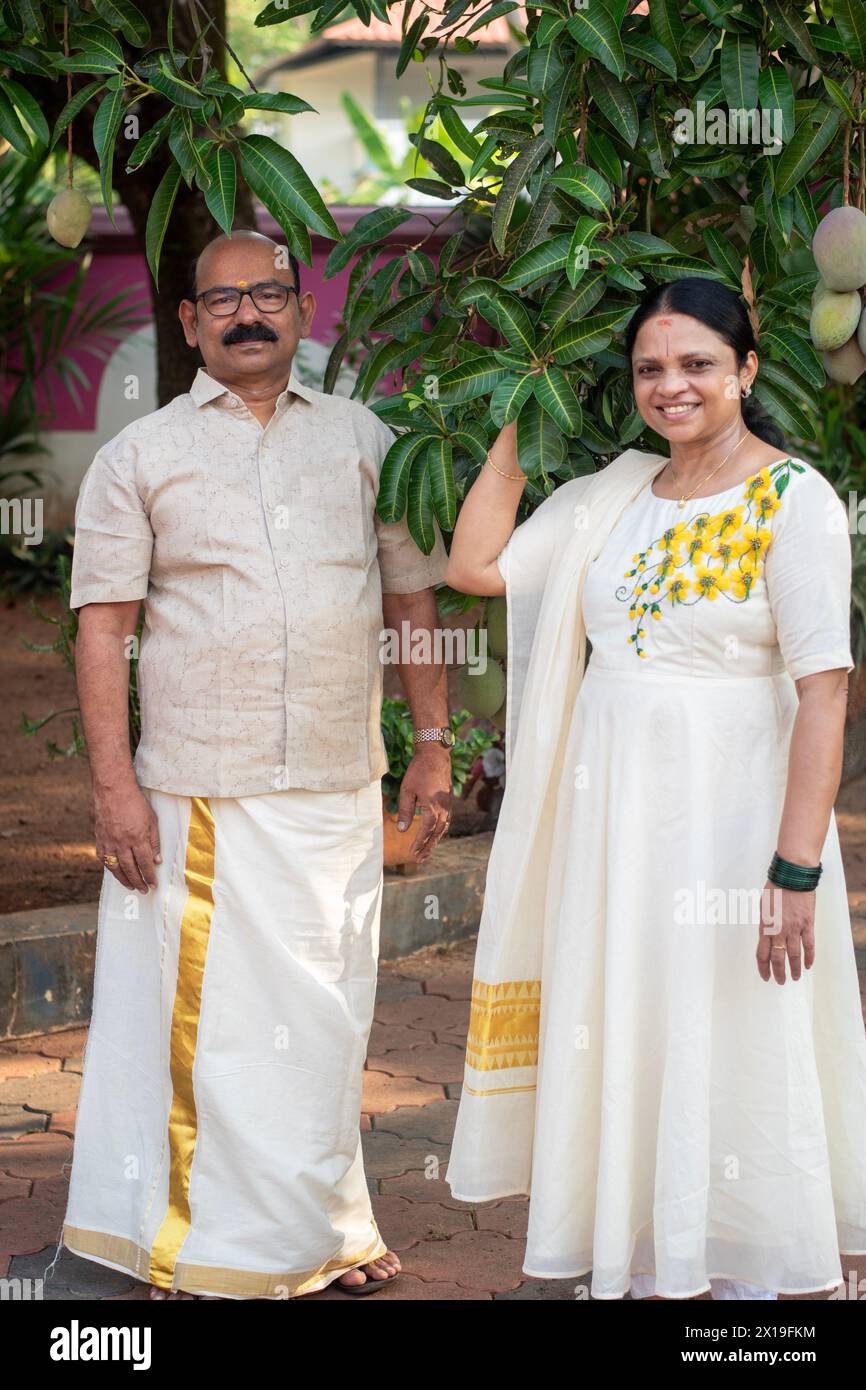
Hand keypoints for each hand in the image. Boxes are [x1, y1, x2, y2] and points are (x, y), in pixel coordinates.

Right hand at [93, 782, 161, 892]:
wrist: (113, 790)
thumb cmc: (135, 802)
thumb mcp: (152, 820)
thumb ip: (154, 841)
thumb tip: (157, 860)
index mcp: (137, 838)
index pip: (145, 863)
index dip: (150, 876)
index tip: (153, 884)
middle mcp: (121, 842)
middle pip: (130, 868)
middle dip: (138, 881)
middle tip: (143, 890)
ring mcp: (108, 841)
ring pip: (115, 867)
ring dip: (124, 879)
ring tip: (131, 886)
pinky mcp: (99, 838)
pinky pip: (103, 857)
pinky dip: (110, 867)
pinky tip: (115, 871)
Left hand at [396, 746, 452, 862]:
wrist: (435, 755)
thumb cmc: (419, 771)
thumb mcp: (407, 791)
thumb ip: (405, 811)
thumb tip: (401, 830)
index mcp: (433, 806)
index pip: (426, 830)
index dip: (419, 843)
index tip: (411, 852)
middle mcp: (444, 808)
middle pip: (437, 833)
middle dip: (428, 847)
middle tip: (419, 860)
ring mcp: (448, 805)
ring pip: (443, 828)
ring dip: (434, 841)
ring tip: (426, 852)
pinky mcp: (449, 801)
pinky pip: (446, 821)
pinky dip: (440, 831)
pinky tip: (434, 835)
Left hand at [755, 879, 815, 983]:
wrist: (792, 876)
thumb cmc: (775, 888)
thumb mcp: (763, 906)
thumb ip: (765, 923)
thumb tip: (766, 936)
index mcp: (765, 926)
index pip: (762, 953)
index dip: (763, 968)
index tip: (765, 976)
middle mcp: (779, 930)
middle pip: (778, 958)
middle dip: (779, 973)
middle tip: (780, 981)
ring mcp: (794, 928)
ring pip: (794, 955)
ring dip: (794, 968)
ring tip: (795, 977)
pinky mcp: (807, 924)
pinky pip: (809, 944)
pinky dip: (809, 957)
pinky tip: (808, 965)